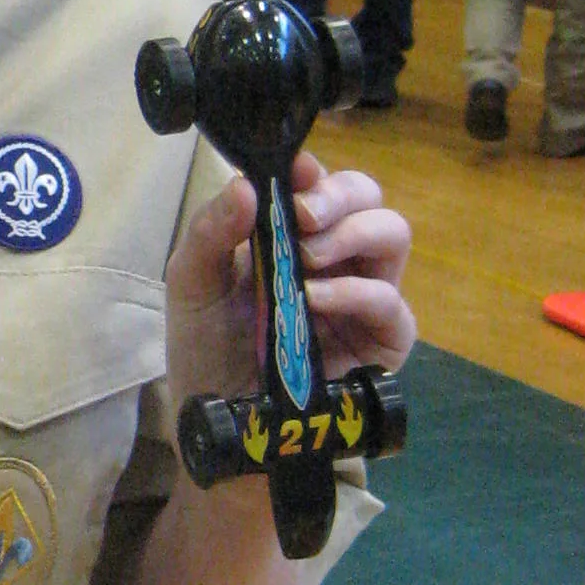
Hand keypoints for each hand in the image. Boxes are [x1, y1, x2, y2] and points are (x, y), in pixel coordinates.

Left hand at [165, 152, 414, 408]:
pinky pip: (389, 300)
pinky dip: (355, 291)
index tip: (293, 170)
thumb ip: (210, 231)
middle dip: (336, 195)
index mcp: (291, 230)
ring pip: (393, 232)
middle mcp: (335, 253)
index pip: (318, 181)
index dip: (311, 169)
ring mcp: (363, 292)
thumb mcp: (192, 283)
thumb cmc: (208, 344)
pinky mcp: (383, 338)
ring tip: (306, 257)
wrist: (219, 414)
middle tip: (300, 215)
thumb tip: (245, 185)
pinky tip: (315, 300)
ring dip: (351, 233)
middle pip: (366, 195)